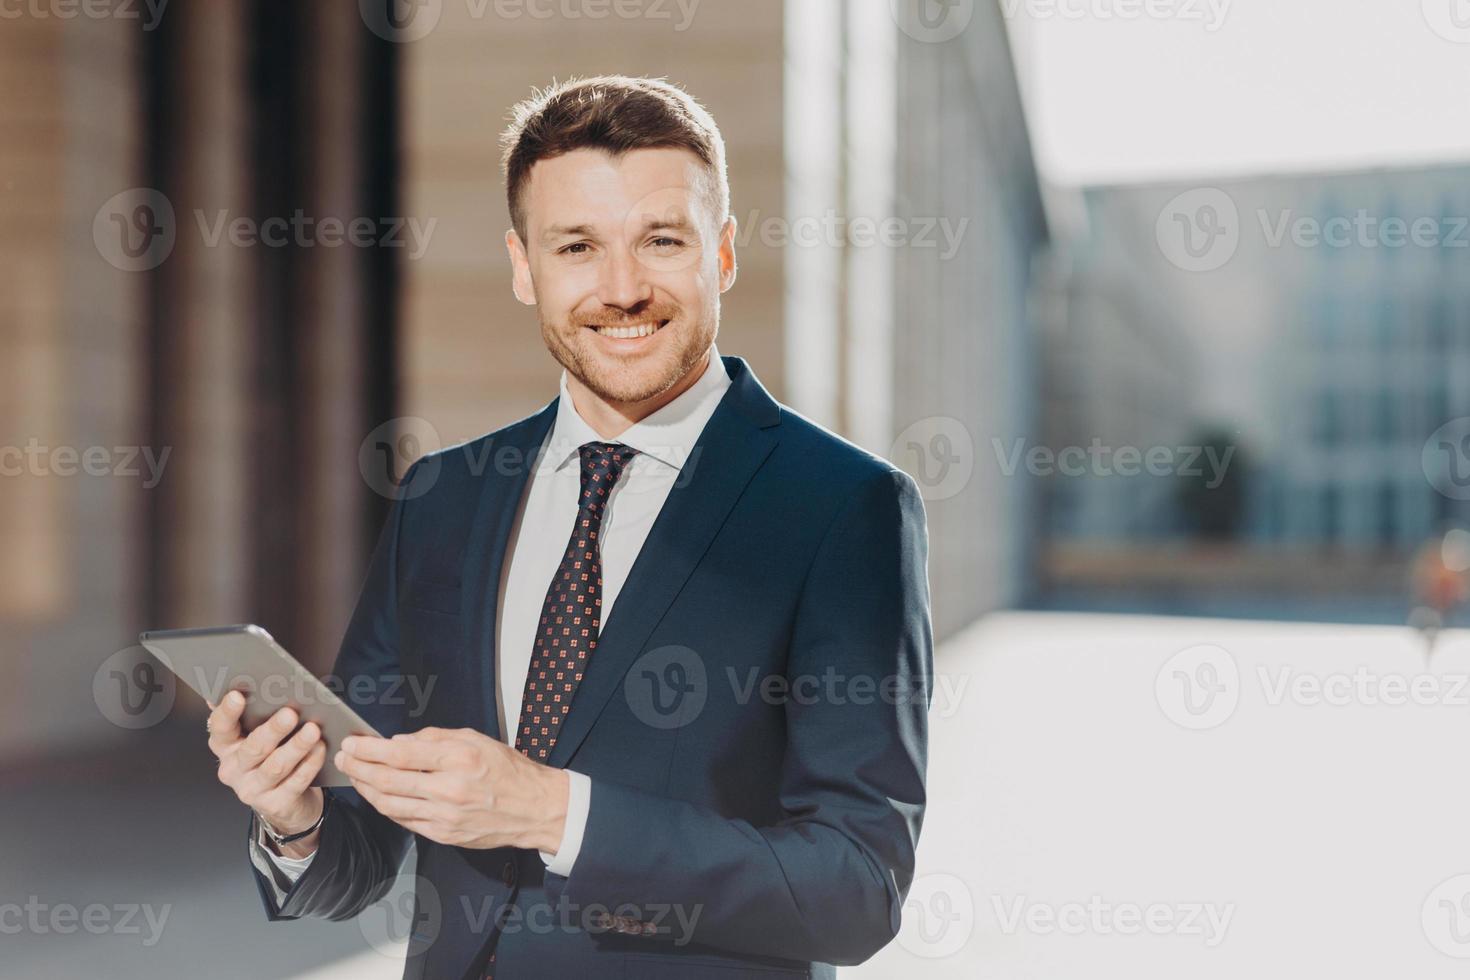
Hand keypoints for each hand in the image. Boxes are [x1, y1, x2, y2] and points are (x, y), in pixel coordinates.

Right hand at [207, 691, 325, 853]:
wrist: (286, 801)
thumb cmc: (272, 756)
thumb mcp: (259, 735)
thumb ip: (256, 713)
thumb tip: (257, 682)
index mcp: (226, 746)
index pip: (220, 728)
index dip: (227, 712)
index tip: (237, 695)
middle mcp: (233, 769)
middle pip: (253, 748)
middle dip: (273, 729)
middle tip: (291, 713)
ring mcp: (251, 790)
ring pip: (275, 766)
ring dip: (296, 746)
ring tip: (313, 730)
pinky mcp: (274, 804)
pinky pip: (295, 782)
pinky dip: (309, 764)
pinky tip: (321, 749)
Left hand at [337, 727, 567, 852]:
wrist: (533, 808)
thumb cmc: (508, 770)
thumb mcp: (475, 739)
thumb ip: (434, 739)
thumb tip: (398, 743)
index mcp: (459, 758)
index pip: (400, 753)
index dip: (369, 748)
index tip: (352, 742)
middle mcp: (449, 789)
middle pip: (388, 780)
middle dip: (359, 767)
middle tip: (343, 758)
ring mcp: (444, 816)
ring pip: (390, 804)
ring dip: (365, 789)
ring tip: (354, 776)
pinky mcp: (443, 835)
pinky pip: (404, 820)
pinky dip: (385, 806)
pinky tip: (377, 795)